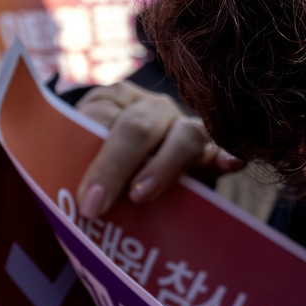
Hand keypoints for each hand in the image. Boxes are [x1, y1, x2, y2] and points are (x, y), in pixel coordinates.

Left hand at [75, 81, 243, 218]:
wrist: (129, 167)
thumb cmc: (96, 167)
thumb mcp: (78, 158)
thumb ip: (75, 165)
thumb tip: (75, 199)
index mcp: (112, 101)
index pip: (100, 118)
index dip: (91, 156)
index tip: (85, 198)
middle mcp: (151, 107)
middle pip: (138, 127)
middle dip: (116, 166)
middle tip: (98, 204)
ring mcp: (183, 126)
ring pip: (185, 135)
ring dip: (163, 166)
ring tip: (141, 196)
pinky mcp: (209, 151)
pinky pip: (219, 150)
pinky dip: (225, 155)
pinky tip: (230, 163)